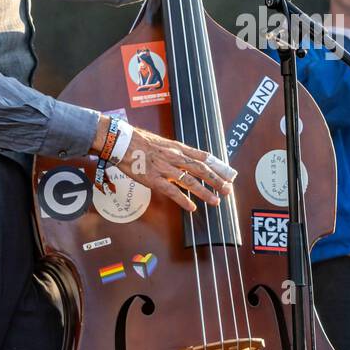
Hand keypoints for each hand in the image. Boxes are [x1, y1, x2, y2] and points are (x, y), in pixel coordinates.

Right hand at [111, 126, 234, 212]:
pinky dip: (183, 200)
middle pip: (201, 169)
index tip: (229, 173)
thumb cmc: (139, 141)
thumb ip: (175, 152)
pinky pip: (171, 191)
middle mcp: (174, 156)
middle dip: (216, 180)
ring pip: (189, 181)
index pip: (203, 157)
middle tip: (228, 189)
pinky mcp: (153, 179)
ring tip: (216, 201)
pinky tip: (192, 207)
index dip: (218, 166)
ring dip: (204, 192)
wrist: (120, 142)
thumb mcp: (162, 142)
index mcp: (177, 147)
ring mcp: (164, 168)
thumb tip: (187, 160)